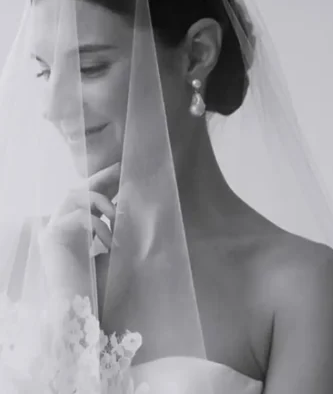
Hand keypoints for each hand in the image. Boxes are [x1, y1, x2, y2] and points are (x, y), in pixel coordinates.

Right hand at [37, 162, 120, 297]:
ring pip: (75, 196)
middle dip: (101, 178)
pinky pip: (77, 217)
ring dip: (100, 201)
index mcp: (78, 227)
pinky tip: (110, 241)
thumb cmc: (99, 283)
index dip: (106, 182)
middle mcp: (63, 224)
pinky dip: (98, 225)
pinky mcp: (52, 238)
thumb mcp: (114, 249)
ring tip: (117, 216)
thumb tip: (132, 204)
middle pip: (79, 189)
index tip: (124, 170)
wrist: (81, 311)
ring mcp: (55, 229)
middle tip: (120, 168)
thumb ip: (118, 228)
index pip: (90, 196)